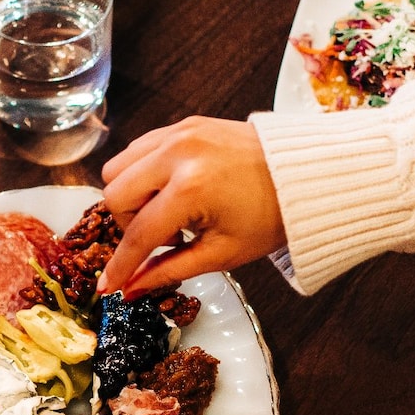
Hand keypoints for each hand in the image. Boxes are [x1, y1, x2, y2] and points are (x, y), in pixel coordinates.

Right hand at [96, 117, 284, 296]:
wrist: (305, 174)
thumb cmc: (271, 216)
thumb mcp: (221, 253)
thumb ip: (168, 270)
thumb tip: (131, 289)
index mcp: (191, 188)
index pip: (138, 233)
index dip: (121, 265)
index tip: (108, 286)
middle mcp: (178, 153)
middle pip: (115, 194)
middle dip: (129, 225)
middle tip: (165, 238)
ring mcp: (179, 133)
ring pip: (119, 167)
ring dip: (131, 197)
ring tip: (170, 213)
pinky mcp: (183, 124)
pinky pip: (139, 149)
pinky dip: (143, 174)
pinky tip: (172, 191)